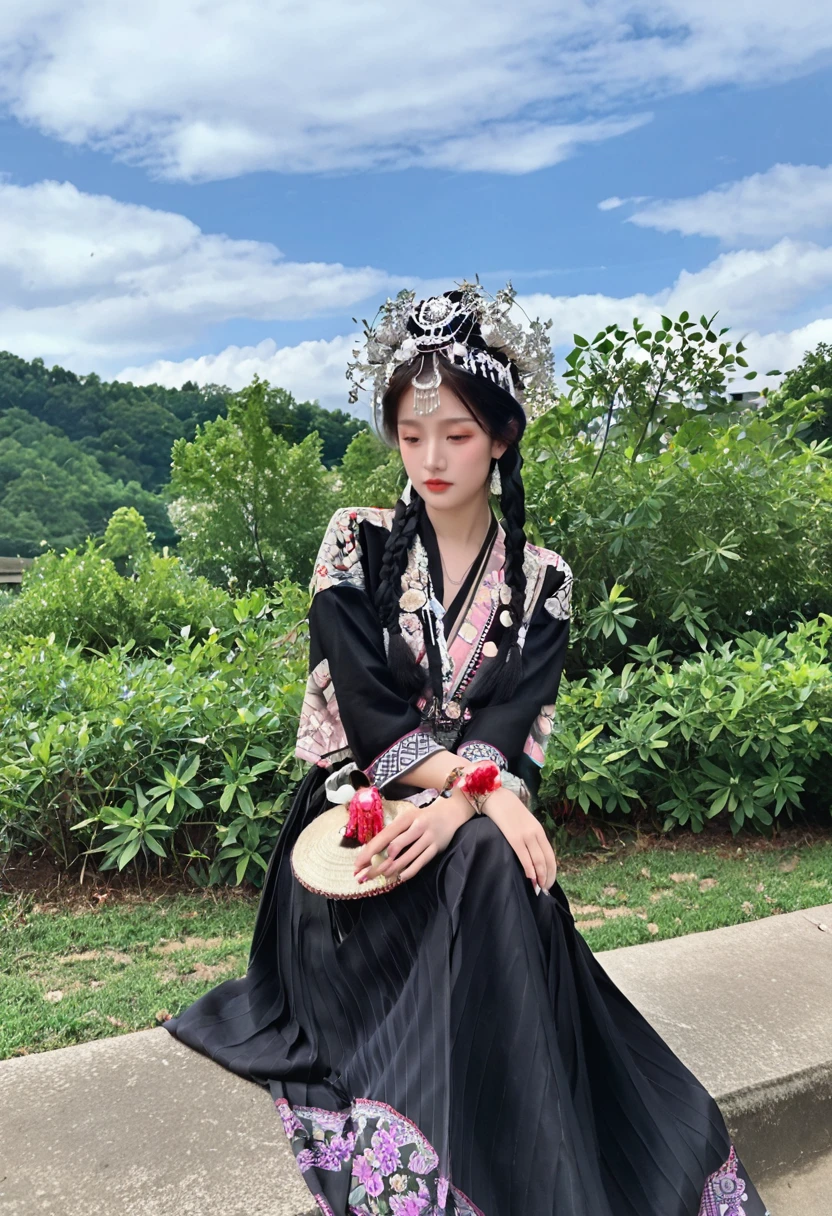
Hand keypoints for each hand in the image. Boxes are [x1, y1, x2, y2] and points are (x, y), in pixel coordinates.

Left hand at [352, 795, 469, 883]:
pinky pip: (420, 862)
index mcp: (406, 818)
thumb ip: (394, 833)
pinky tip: (399, 877)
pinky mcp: (436, 847)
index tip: (357, 864)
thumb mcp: (408, 819)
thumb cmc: (423, 817)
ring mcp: (428, 837)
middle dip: (377, 864)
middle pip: (393, 848)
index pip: (384, 836)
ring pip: (406, 857)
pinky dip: (408, 871)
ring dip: (391, 869)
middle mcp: (417, 826)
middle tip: (365, 876)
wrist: (451, 812)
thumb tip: (374, 851)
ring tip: (381, 876)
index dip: (369, 851)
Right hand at [483, 787, 557, 890]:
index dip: (552, 871)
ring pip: (538, 861)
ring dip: (540, 877)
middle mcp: (535, 833)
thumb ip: (529, 836)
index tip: (549, 882)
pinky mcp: (514, 837)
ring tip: (538, 888)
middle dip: (547, 877)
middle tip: (544, 889)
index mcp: (539, 831)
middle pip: (546, 860)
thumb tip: (531, 854)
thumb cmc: (507, 811)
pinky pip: (524, 856)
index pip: (551, 855)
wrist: (495, 796)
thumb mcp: (524, 822)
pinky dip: (529, 869)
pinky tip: (530, 877)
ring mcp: (525, 835)